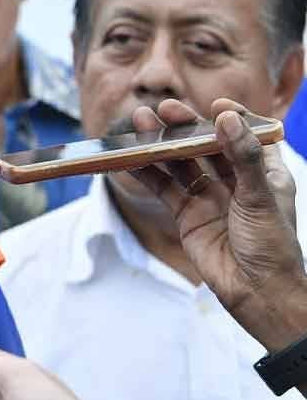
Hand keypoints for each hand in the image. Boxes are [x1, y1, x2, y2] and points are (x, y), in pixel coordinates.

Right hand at [128, 98, 306, 356]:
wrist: (257, 294)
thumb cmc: (272, 246)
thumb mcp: (261, 198)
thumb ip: (242, 156)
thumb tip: (224, 116)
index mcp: (264, 172)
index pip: (247, 134)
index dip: (232, 117)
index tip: (216, 106)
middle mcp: (235, 180)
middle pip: (205, 144)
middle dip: (184, 126)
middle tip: (164, 109)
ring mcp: (208, 196)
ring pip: (179, 162)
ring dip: (160, 143)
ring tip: (139, 123)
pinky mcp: (186, 214)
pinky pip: (162, 187)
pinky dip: (145, 171)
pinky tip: (128, 156)